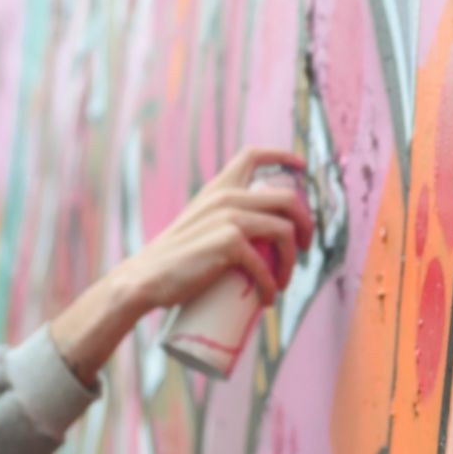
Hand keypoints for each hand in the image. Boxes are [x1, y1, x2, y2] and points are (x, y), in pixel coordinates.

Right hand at [116, 147, 314, 312]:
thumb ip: (225, 219)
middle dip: (307, 224)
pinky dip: (270, 285)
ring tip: (282, 282)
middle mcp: (226, 197)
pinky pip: (266, 264)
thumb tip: (261, 234)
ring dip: (291, 261)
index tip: (301, 166)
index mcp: (219, 189)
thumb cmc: (176, 260)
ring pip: (285, 231)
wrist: (145, 278)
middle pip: (288, 198)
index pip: (252, 155)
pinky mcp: (228, 242)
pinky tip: (267, 299)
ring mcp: (228, 217)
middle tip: (304, 249)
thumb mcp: (201, 226)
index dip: (282, 155)